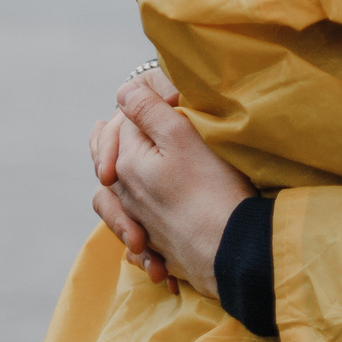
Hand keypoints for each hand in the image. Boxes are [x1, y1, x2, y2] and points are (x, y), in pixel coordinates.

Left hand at [87, 77, 253, 300]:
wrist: (232, 250)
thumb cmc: (213, 189)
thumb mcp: (182, 136)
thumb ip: (148, 111)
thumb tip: (121, 92)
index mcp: (126, 165)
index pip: (122, 126)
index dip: (143, 110)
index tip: (171, 104)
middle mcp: (125, 196)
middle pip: (109, 162)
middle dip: (110, 144)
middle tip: (110, 129)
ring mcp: (140, 223)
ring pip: (114, 199)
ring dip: (113, 186)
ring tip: (112, 175)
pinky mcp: (157, 246)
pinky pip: (133, 231)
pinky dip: (130, 224)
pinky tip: (137, 226)